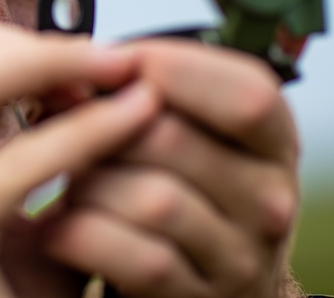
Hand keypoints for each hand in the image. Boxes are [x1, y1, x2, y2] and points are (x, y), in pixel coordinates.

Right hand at [0, 18, 161, 297]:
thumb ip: (16, 150)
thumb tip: (81, 78)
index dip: (0, 39)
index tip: (70, 57)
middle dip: (26, 41)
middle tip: (105, 57)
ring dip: (49, 66)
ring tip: (119, 75)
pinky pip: (12, 159)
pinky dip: (80, 130)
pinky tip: (131, 120)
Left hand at [43, 39, 300, 297]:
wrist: (205, 289)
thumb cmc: (182, 189)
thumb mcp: (188, 135)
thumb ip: (145, 94)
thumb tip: (68, 68)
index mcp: (275, 142)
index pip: (247, 93)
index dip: (172, 65)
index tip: (113, 59)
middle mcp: (270, 200)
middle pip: (173, 137)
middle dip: (102, 126)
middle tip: (66, 128)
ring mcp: (240, 257)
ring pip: (150, 198)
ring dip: (88, 184)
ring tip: (68, 180)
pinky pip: (134, 258)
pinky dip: (81, 235)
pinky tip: (59, 226)